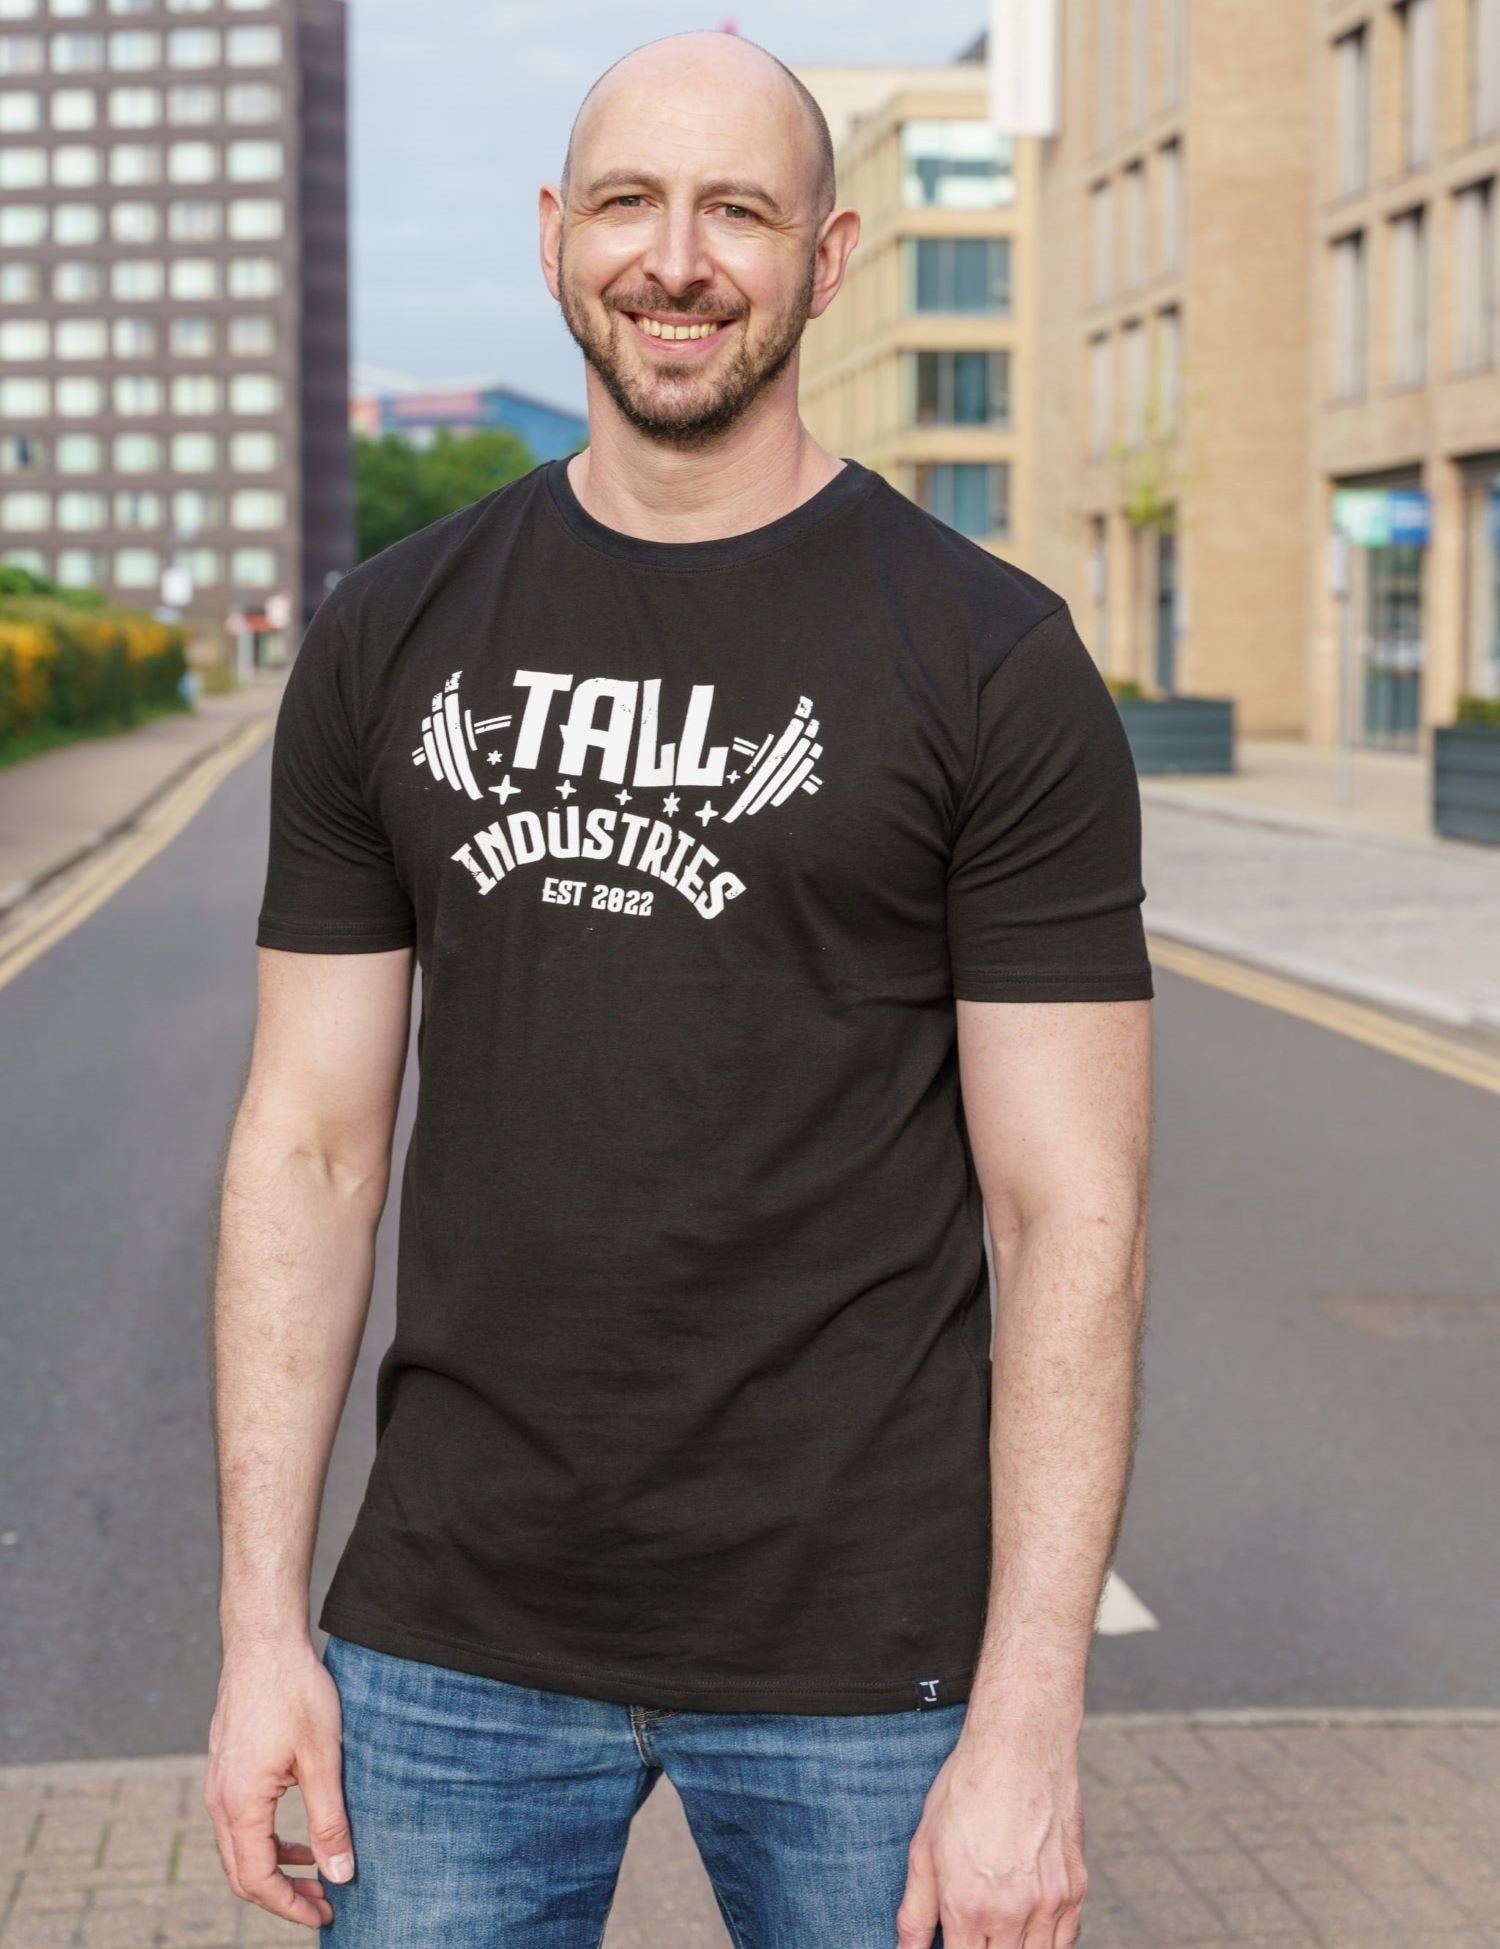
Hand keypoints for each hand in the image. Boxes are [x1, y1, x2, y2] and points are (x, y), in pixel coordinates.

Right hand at [203, 1636, 353, 1929]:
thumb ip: (330, 1821)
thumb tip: (341, 1875)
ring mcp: (218, 1783)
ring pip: (239, 1849)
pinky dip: (268, 1841)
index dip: (290, 1906)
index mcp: (240, 1803)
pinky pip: (240, 1823)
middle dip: (283, 1895)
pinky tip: (300, 1837)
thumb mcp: (323, 1757)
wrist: (263, 1640)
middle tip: (325, 1903)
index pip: (258, 1879)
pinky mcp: (225, 1768)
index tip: (324, 1915)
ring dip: (277, 1868)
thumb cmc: (295, 1690)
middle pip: (242, 1872)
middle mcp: (219, 1799)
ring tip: (318, 1875)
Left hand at [895, 1718, 1086, 1948]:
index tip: (953, 1941)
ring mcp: (1049, 1903)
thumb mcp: (924, 1847)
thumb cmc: (968, 1788)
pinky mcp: (1075, 1889)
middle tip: (975, 1929)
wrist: (1020, 1746)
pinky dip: (1046, 1942)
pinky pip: (1066, 1940)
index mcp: (968, 1907)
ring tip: (997, 1927)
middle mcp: (1013, 1912)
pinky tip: (1027, 1925)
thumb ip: (914, 1912)